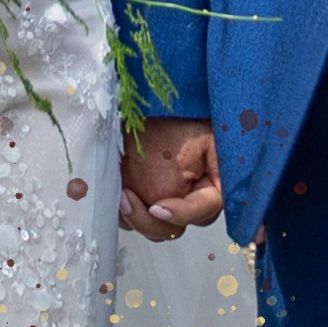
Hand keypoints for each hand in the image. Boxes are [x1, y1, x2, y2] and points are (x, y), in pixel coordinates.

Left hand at [119, 116, 225, 243]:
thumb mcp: (188, 144)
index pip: (204, 212)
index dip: (182, 214)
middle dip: (149, 219)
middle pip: (174, 228)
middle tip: (127, 198)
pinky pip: (134, 218)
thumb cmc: (175, 113)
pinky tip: (114, 191)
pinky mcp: (144, 195)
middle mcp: (191, 197)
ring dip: (134, 217)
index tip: (158, 208)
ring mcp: (167, 198)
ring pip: (152, 227)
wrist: (149, 98)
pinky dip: (123, 212)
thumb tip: (161, 213)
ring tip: (119, 191)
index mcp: (213, 184)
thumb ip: (180, 183)